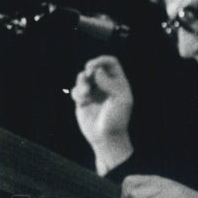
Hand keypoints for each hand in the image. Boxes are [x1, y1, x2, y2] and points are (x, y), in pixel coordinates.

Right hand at [71, 56, 133, 173]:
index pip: (111, 63)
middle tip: (88, 74)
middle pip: (95, 66)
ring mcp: (94, 92)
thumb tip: (96, 71)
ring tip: (86, 93)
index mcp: (118, 83)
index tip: (94, 66)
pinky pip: (76, 89)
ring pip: (83, 76)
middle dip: (90, 69)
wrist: (106, 137)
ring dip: (82, 82)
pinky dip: (77, 92)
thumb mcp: (121, 100)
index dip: (102, 60)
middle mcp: (106, 85)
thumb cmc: (117, 119)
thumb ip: (110, 83)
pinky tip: (82, 101)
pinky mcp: (83, 100)